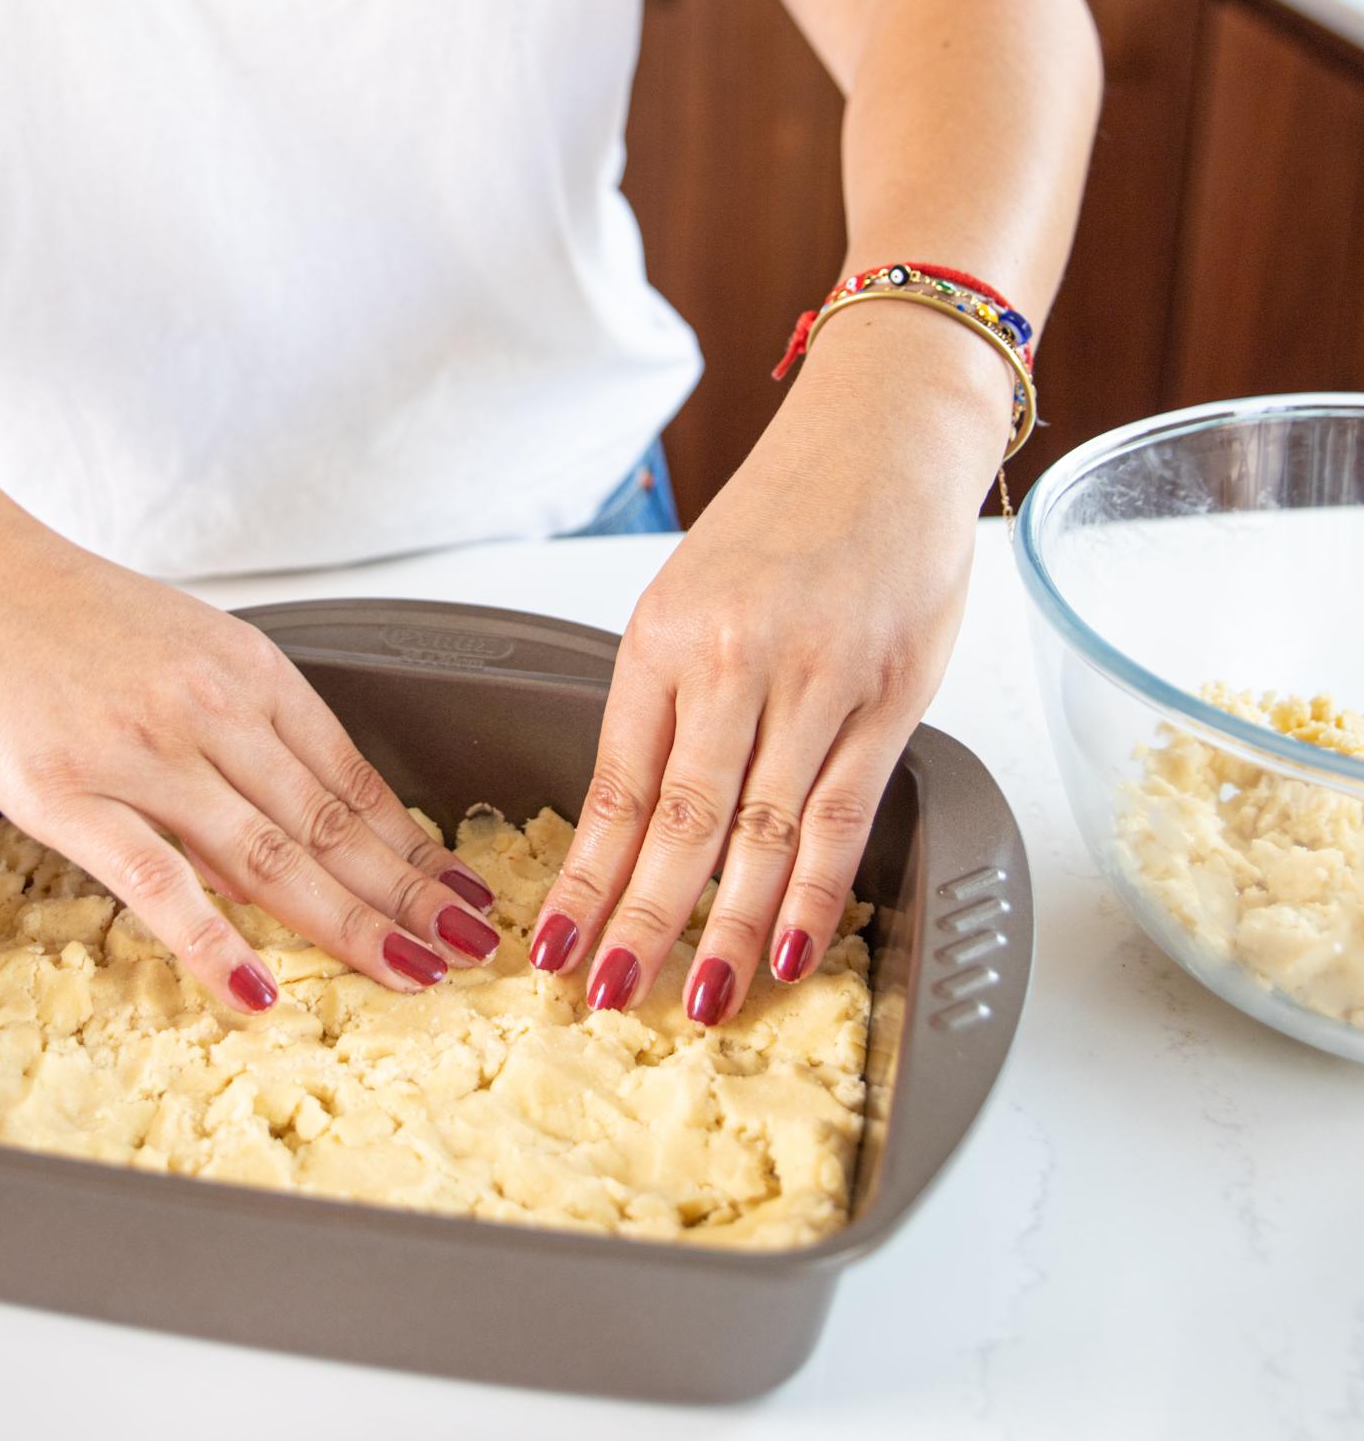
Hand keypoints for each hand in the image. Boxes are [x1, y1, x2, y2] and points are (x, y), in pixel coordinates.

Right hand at [0, 512, 501, 1013]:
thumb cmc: (66, 611)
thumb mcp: (184, 643)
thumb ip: (243, 719)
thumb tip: (302, 808)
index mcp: (248, 671)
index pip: (352, 778)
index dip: (416, 847)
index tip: (462, 896)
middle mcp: (210, 710)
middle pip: (329, 824)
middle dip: (408, 897)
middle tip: (465, 954)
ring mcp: (141, 754)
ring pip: (268, 855)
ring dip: (346, 923)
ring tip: (406, 974)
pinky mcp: (69, 796)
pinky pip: (158, 881)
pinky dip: (214, 942)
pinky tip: (258, 991)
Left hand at [529, 300, 1009, 1024]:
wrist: (882, 440)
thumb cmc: (784, 519)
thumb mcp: (691, 593)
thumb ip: (671, 698)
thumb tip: (641, 814)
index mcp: (662, 636)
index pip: (615, 784)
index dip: (585, 876)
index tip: (553, 944)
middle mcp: (731, 660)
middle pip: (679, 822)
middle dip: (639, 922)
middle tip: (607, 999)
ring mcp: (814, 681)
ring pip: (760, 832)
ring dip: (728, 928)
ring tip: (700, 1001)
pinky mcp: (887, 698)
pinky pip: (843, 814)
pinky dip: (816, 892)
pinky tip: (793, 949)